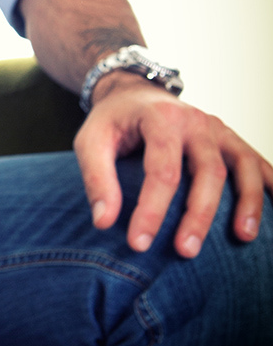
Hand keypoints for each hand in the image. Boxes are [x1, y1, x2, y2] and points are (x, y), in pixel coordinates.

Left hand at [74, 72, 271, 257]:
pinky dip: (270, 184)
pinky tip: (272, 213)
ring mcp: (218, 129)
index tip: (139, 244)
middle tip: (185, 252)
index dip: (152, 210)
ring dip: (248, 203)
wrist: (133, 93)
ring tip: (243, 237)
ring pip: (242, 165)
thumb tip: (104, 223)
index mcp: (160, 118)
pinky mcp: (229, 139)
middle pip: (208, 170)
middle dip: (199, 214)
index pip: (162, 170)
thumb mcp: (90, 141)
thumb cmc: (111, 122)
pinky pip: (256, 161)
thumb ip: (96, 179)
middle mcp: (195, 121)